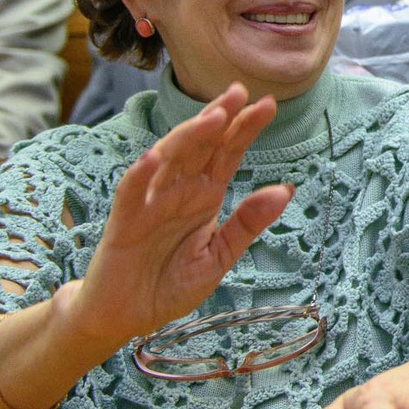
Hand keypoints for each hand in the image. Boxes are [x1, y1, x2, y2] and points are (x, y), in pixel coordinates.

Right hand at [51, 84, 294, 350]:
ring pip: (169, 160)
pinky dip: (140, 175)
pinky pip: (131, 194)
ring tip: (213, 116)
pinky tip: (153, 157)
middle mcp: (178, 191)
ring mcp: (149, 203)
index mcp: (204, 196)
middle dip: (219, 118)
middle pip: (200, 147)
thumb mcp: (219, 256)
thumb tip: (285, 190)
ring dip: (188, 137)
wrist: (125, 318)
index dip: (244, 128)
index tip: (267, 104)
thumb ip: (247, 224)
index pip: (227, 153)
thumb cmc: (170, 283)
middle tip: (239, 91)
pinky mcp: (124, 224)